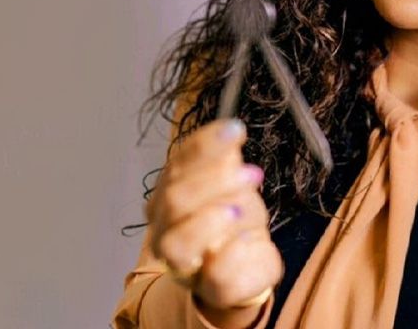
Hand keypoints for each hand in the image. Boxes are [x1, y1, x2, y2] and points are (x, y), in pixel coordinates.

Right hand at [145, 118, 284, 312]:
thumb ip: (225, 157)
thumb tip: (230, 131)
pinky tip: (248, 239)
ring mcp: (184, 262)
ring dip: (211, 219)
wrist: (243, 263)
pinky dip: (233, 252)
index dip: (205, 145)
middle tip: (252, 173)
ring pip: (177, 243)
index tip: (236, 130)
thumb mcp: (231, 180)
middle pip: (174, 200)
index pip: (177, 164)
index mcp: (168, 193)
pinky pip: (214, 273)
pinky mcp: (212, 287)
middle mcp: (165, 228)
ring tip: (241, 209)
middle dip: (214, 181)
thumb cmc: (231, 216)